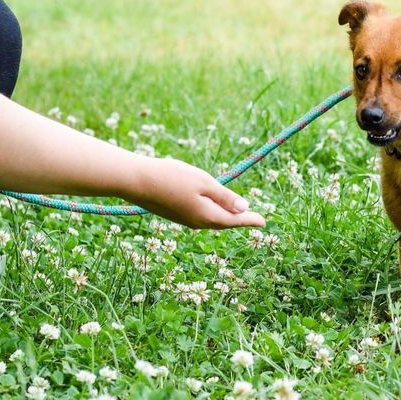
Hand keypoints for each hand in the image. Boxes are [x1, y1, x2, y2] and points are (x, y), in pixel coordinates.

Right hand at [131, 157, 264, 229]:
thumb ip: (224, 197)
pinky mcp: (175, 213)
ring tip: (237, 214)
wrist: (136, 181)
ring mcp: (185, 219)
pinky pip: (199, 215)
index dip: (250, 220)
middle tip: (254, 219)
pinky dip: (211, 212)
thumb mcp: (204, 182)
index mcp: (207, 215)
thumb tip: (243, 209)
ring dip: (225, 216)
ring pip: (211, 219)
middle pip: (223, 222)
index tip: (263, 222)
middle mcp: (197, 222)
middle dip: (239, 220)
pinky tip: (212, 207)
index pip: (235, 220)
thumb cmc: (172, 177)